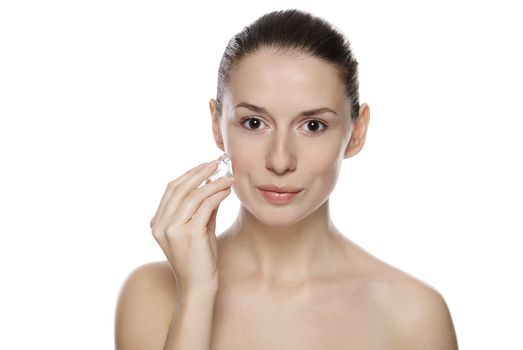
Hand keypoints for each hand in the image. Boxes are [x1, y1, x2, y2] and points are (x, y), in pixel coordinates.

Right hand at [149, 160, 233, 294]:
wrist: (198, 287)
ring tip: (227, 176)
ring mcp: (172, 229)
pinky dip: (217, 194)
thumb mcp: (198, 228)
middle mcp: (160, 225)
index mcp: (157, 223)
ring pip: (194, 195)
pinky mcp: (188, 234)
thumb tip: (212, 183)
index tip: (206, 166)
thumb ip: (201, 207)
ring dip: (212, 182)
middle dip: (200, 172)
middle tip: (217, 163)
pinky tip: (227, 190)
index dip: (189, 175)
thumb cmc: (200, 259)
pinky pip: (205, 206)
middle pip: (180, 188)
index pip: (172, 190)